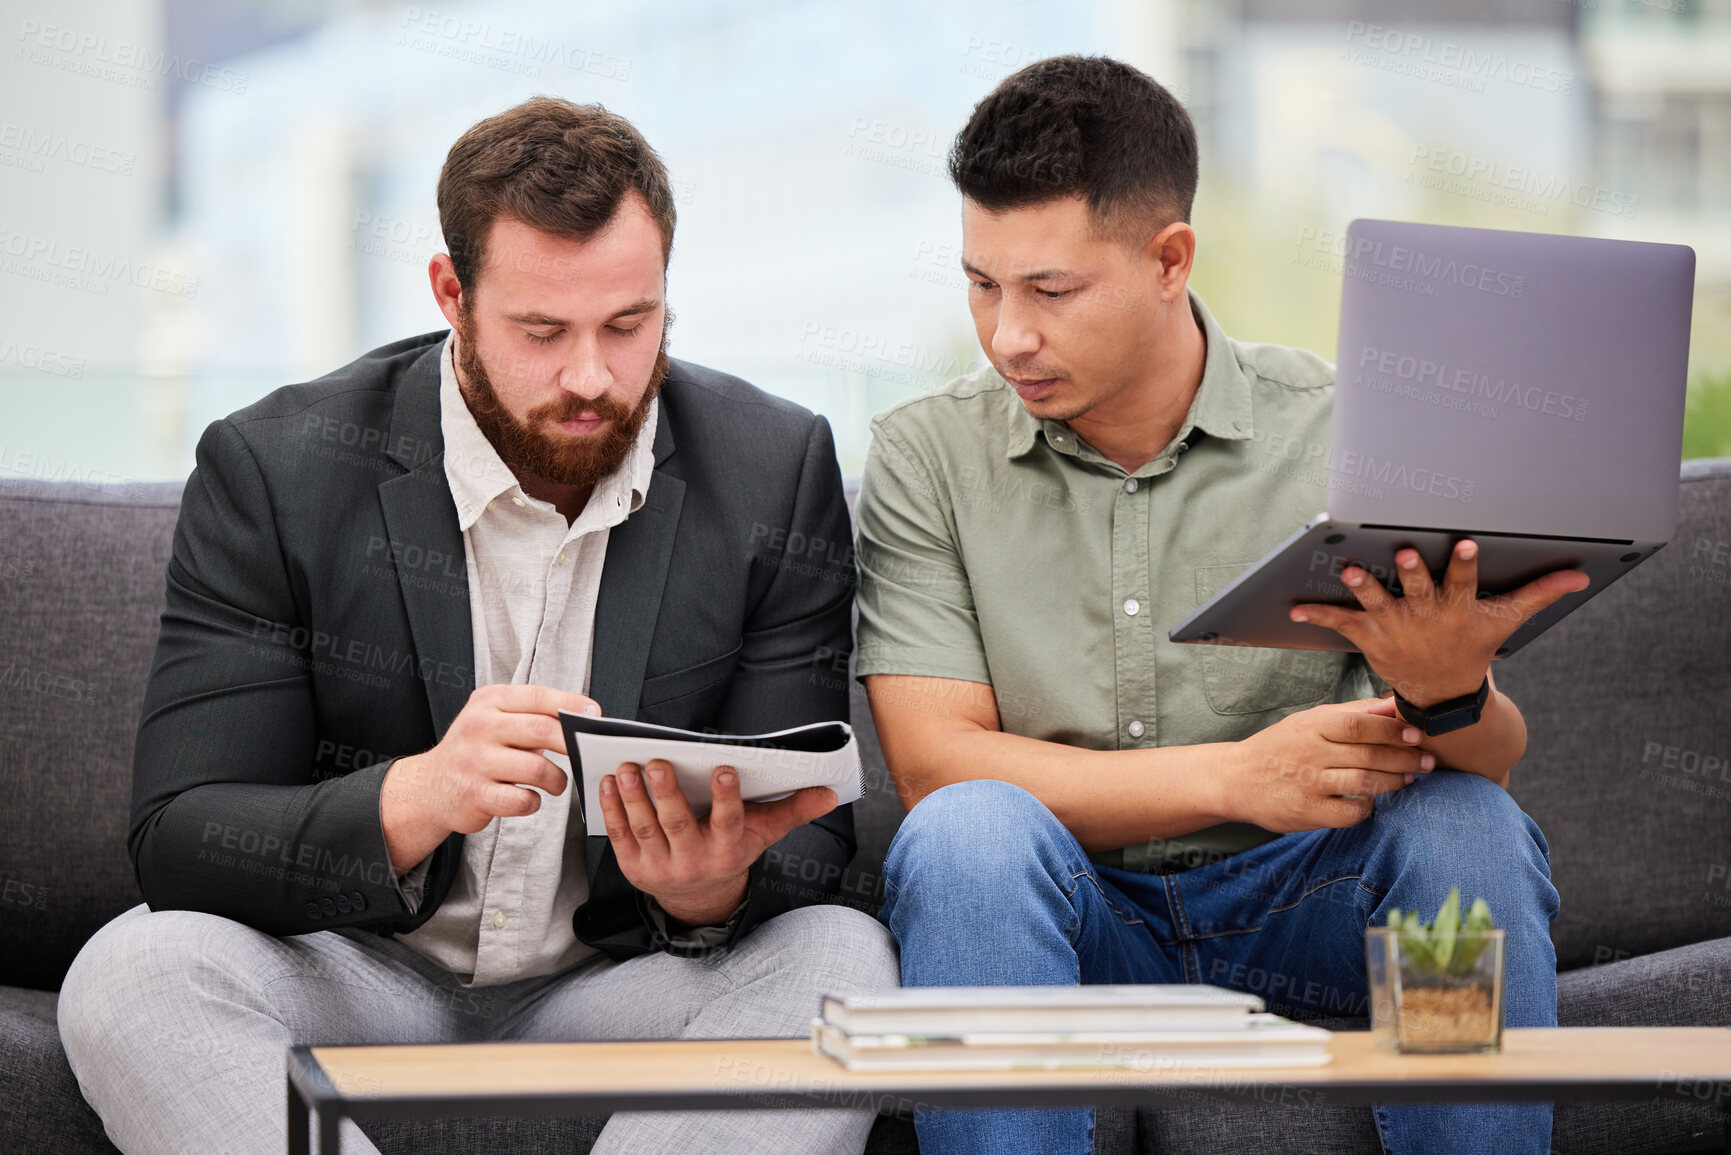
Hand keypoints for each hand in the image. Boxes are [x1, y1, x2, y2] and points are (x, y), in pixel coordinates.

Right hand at [380, 684, 600, 872]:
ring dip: (557, 780)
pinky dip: (534, 802)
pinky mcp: (475, 795)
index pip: (538, 697)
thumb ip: (530, 715)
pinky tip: (530, 798)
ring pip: (537, 769)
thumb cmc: (473, 750)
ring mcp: (476, 762)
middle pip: (542, 730)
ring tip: (556, 783)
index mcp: (488, 702)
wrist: (429, 786)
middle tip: (583, 754)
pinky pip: (523, 800)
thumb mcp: (492, 718)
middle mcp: (480, 727)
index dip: (571, 704)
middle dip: (572, 743)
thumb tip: (581, 719)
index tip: (593, 715)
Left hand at [599, 760, 836, 926]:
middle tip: (658, 763)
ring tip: (629, 768)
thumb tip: (829, 794)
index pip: (728, 823)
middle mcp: (694, 862)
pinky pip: (621, 837)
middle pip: (679, 825)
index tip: (724, 769)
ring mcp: (661, 867)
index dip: (726, 798)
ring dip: (634, 798)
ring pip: (646, 829)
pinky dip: (612, 810)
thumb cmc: (731, 850)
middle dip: (667, 794)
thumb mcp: (763, 833)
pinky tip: (609, 784)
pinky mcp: (634, 867)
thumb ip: (793, 810)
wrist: (699, 896)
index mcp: (728, 850)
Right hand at [1225, 698, 1433, 831]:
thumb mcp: (1309, 721)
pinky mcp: (1308, 812)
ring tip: (1410, 778)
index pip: (1360, 724)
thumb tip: (1393, 703)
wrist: (1236, 779)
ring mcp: (1308, 784)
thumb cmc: (1280, 747)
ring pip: (1365, 783)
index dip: (1393, 729)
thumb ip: (1351, 713)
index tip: (1417, 734)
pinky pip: (1350, 812)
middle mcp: (1310, 753)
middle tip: (1427, 760)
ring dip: (1395, 781)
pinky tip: (1372, 800)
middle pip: (1369, 754)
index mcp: (1312, 726)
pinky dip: (1368, 807)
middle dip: (1406, 758)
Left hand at [1290, 539, 1588, 705]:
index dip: (1467, 564)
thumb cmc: (1473, 645)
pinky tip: (1293, 609)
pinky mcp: (1369, 634)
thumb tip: (1582, 575)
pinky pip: (1340, 622)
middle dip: (1413, 571)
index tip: (1467, 544)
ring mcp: (1396, 625)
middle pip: (1420, 588)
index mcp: (1458, 607)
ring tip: (1349, 570)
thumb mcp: (1506, 620)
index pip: (1466, 582)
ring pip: (1378, 602)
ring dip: (1363, 587)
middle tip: (1404, 551)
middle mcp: (1426, 614)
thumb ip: (1539, 592)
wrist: (1442, 693)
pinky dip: (1317, 615)